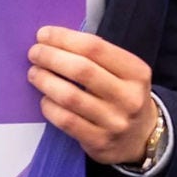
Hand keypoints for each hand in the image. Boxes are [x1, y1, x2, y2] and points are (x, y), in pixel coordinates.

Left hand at [27, 27, 158, 165]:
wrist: (141, 137)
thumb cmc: (124, 95)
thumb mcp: (125, 73)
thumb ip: (98, 58)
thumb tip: (53, 42)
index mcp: (137, 72)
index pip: (96, 48)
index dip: (64, 38)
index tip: (43, 34)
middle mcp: (129, 97)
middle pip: (82, 70)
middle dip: (51, 57)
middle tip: (34, 53)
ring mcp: (115, 122)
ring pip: (70, 97)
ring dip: (45, 81)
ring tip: (34, 73)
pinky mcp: (99, 141)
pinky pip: (66, 121)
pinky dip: (50, 107)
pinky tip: (45, 99)